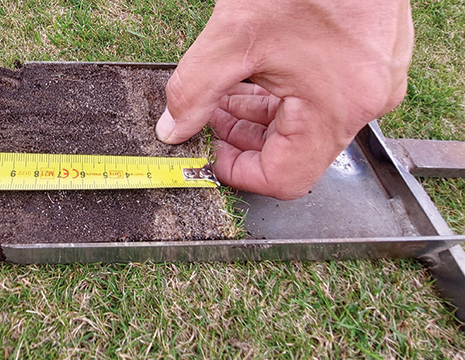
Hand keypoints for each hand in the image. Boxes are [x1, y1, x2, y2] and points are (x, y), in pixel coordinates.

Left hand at [156, 0, 413, 199]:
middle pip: (295, 150)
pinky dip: (285, 92)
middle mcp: (364, 102)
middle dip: (244, 138)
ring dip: (260, 114)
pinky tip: (255, 72)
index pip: (286, 177)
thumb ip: (194, 91)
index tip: (212, 155)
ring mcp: (374, 79)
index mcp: (336, 108)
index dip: (241, 173)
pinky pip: (325, 94)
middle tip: (209, 119)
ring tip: (224, 94)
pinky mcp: (372, 58)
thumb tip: (172, 129)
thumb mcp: (232, 37)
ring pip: (308, 121)